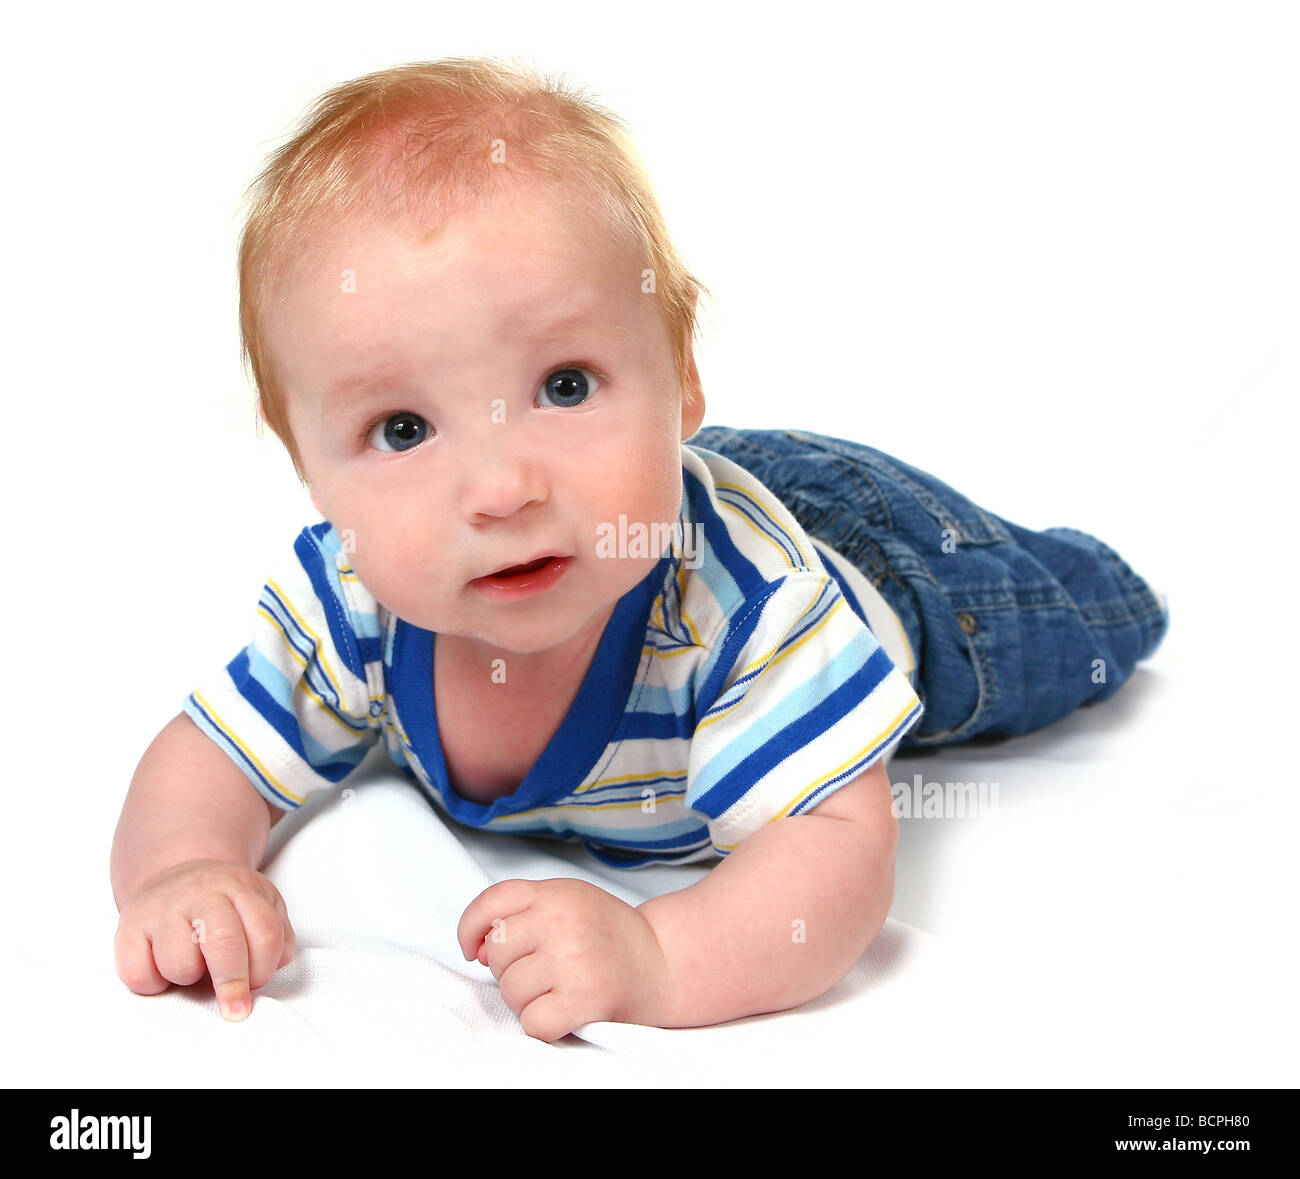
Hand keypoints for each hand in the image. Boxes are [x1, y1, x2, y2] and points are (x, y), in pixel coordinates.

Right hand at [114, 859, 294, 1021]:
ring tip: (192, 963)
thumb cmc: (222, 903)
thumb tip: (277, 963)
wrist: (174, 876)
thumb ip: (275, 933)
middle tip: (235, 1010)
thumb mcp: (259, 904)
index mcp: (240, 887)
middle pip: (225, 944)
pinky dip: (153, 983)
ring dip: (190, 977)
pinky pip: (140, 974)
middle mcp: (202, 893)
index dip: (264, 967)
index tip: (257, 988)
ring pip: (180, 963)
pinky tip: (160, 966)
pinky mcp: (128, 927)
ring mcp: (163, 907)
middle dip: (233, 983)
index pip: (264, 932)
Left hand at [457, 878, 673, 1041]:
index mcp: (557, 893)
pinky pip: (533, 1022)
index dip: (471, 928)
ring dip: (528, 1001)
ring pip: (511, 990)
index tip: (475, 949)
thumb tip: (480, 950)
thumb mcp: (571, 905)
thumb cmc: (612, 937)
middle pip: (498, 952)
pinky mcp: (584, 996)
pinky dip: (544, 1025)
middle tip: (544, 972)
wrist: (665, 962)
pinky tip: (566, 1012)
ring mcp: (573, 958)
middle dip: (511, 970)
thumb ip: (525, 917)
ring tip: (559, 991)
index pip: (492, 902)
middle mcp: (562, 920)